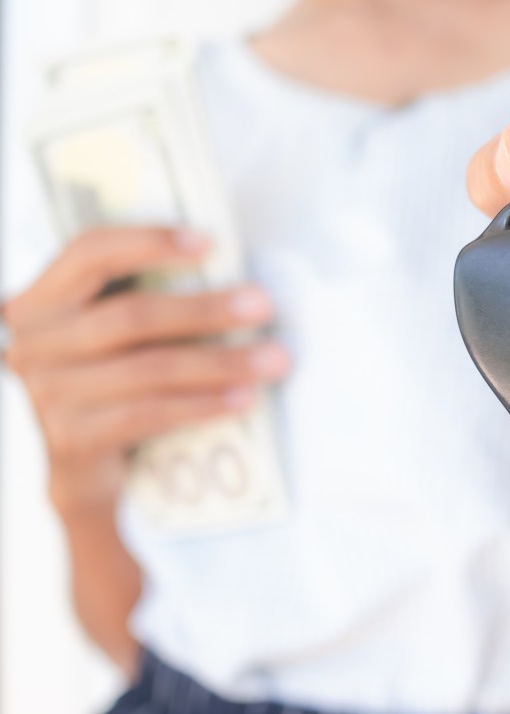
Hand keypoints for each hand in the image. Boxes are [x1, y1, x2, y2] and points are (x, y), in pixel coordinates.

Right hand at [2, 227, 289, 516]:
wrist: (84, 472)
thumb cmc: (114, 386)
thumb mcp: (116, 339)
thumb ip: (149, 303)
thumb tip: (237, 285)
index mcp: (43, 302)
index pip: (89, 252)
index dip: (148, 241)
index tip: (208, 242)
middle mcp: (34, 343)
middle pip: (131, 315)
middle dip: (206, 309)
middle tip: (262, 306)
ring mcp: (47, 393)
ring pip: (147, 368)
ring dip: (219, 362)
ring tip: (271, 360)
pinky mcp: (72, 439)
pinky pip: (148, 414)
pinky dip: (201, 405)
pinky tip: (241, 399)